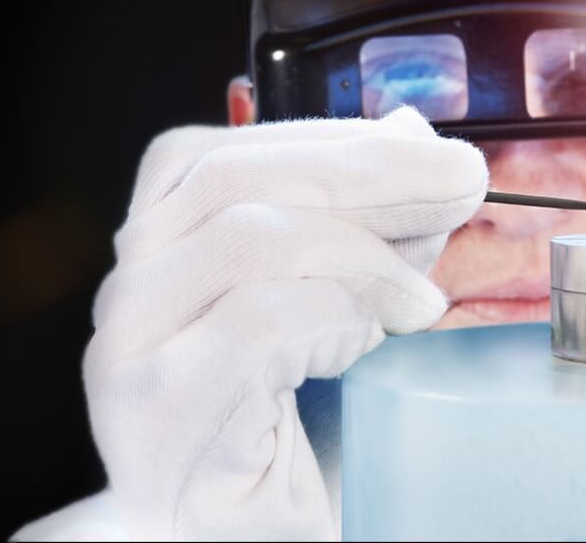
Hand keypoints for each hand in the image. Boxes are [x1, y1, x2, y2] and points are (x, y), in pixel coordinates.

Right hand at [83, 107, 487, 539]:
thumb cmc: (279, 449)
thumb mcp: (323, 316)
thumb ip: (348, 231)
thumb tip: (409, 136)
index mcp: (151, 257)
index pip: (216, 154)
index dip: (327, 138)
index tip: (430, 151)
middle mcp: (123, 293)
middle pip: (233, 178)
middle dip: (368, 172)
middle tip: (462, 186)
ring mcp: (127, 349)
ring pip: (249, 237)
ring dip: (364, 250)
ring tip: (422, 296)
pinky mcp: (158, 405)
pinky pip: (259, 320)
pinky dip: (338, 313)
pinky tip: (379, 336)